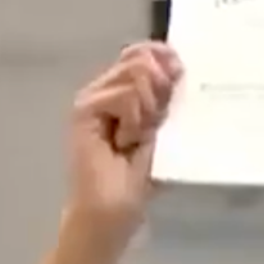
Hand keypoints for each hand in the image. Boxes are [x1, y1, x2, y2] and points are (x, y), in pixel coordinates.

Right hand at [64, 42, 181, 246]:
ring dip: (147, 111)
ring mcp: (93, 97)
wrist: (113, 211)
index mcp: (125, 91)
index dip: (164, 56)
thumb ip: (168, 100)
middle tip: (153, 124)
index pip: (144, 52)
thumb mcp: (164, 132)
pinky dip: (134, 122)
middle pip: (142, 59)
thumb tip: (177, 66)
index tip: (179, 73)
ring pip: (137, 74)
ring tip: (134, 139)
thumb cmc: (138, 179)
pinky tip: (123, 143)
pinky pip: (126, 96)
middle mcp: (107, 88)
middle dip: (160, 90)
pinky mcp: (84, 109)